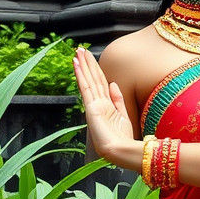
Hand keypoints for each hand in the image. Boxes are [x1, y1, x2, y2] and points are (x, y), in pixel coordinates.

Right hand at [73, 48, 134, 162]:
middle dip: (87, 63)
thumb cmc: (122, 136)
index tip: (90, 57)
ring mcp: (93, 104)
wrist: (119, 149)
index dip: (95, 69)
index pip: (100, 82)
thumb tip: (113, 83)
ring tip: (77, 52)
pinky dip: (80, 75)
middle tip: (80, 49)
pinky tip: (76, 64)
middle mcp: (97, 103)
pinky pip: (85, 87)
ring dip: (83, 65)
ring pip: (88, 80)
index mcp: (105, 104)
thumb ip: (117, 99)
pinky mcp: (91, 107)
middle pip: (92, 78)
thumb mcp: (123, 114)